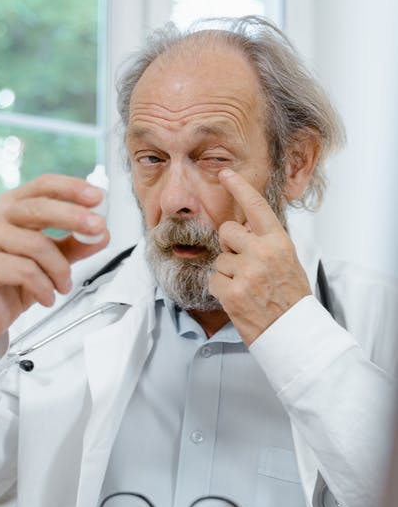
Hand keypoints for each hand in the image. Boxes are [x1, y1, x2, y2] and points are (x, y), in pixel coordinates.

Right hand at [0, 174, 108, 363]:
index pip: (43, 186)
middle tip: (98, 228)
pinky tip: (47, 296)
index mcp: (13, 206)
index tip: (97, 196)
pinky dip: (44, 287)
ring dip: (59, 270)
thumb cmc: (17, 280)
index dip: (71, 188)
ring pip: (36, 245)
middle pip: (38, 208)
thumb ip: (76, 244)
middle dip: (73, 217)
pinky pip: (24, 271)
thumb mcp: (54, 259)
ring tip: (63, 285)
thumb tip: (102, 233)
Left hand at [208, 169, 310, 346]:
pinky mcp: (232, 293)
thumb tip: (244, 226)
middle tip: (244, 265)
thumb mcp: (287, 261)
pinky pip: (213, 280)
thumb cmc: (290, 298)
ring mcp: (246, 273)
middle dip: (229, 246)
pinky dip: (221, 290)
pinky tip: (238, 299)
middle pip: (227, 232)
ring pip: (219, 259)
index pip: (256, 207)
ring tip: (247, 288)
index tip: (226, 173)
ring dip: (227, 273)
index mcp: (279, 242)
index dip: (239, 187)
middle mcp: (262, 253)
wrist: (294, 332)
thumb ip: (266, 241)